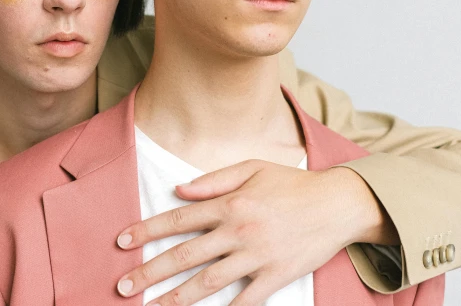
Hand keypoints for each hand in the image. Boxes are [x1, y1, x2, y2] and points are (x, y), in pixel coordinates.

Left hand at [115, 159, 397, 304]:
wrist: (338, 204)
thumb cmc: (292, 184)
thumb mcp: (251, 168)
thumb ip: (212, 180)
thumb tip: (178, 189)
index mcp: (229, 203)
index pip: (178, 219)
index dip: (146, 230)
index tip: (122, 242)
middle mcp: (238, 231)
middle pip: (184, 256)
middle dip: (149, 272)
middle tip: (123, 286)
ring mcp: (257, 256)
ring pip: (207, 282)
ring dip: (175, 297)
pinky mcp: (276, 275)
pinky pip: (245, 299)